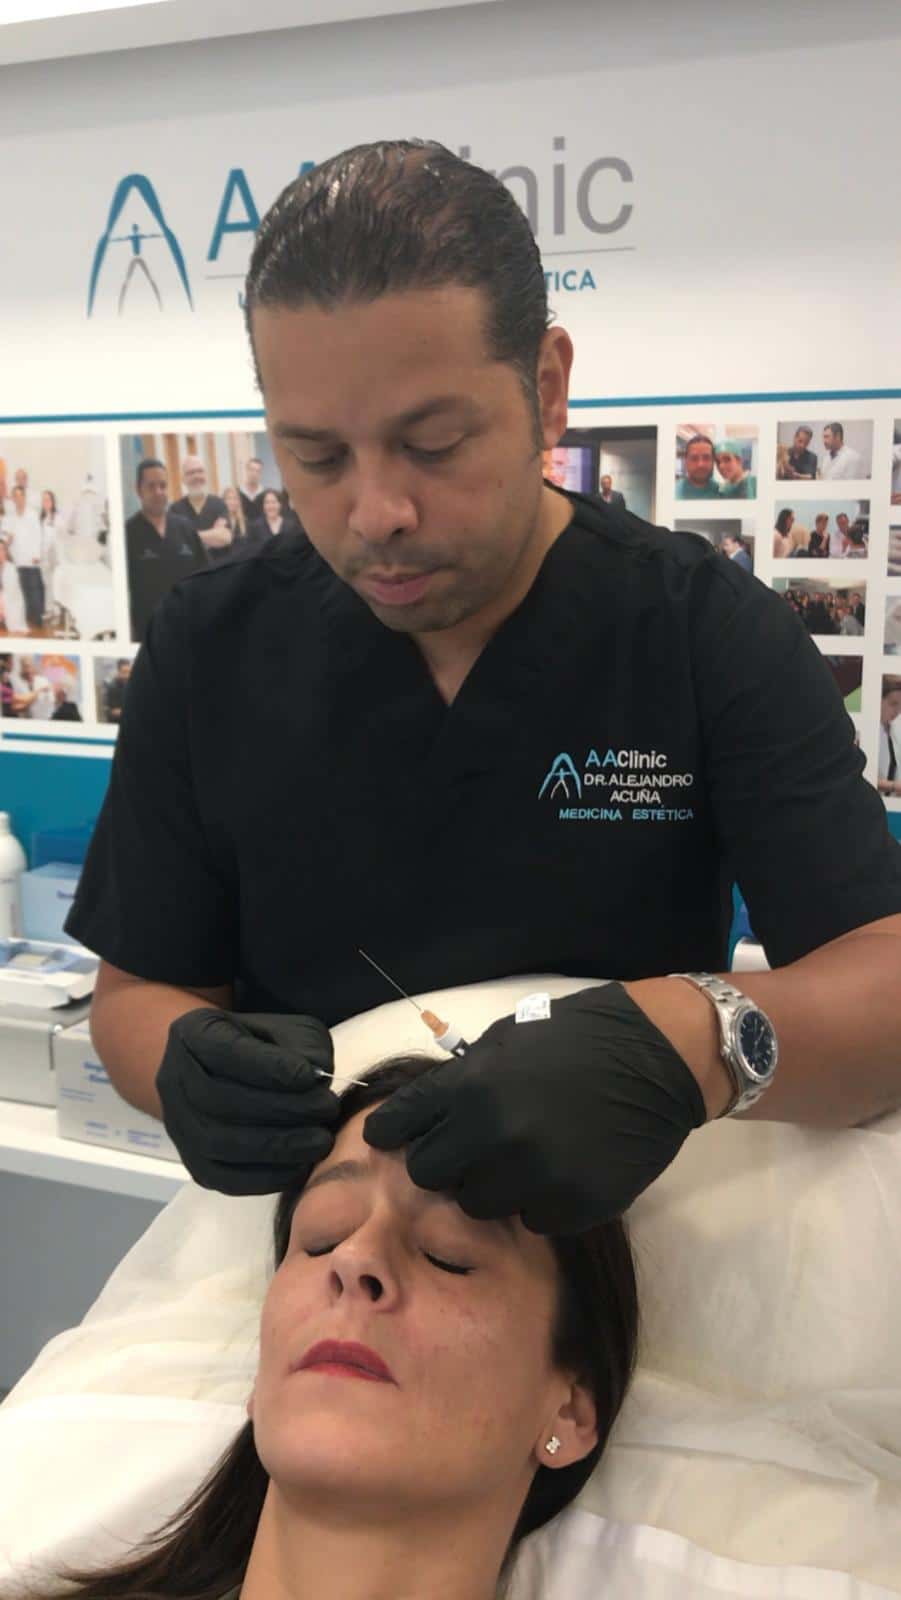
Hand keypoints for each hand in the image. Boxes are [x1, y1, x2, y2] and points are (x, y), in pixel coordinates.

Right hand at [156, 1009, 339, 1193]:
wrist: (227, 1077)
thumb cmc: (264, 1048)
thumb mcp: (287, 1031)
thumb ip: (303, 1048)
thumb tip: (315, 1080)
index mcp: (193, 1034)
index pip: (224, 1051)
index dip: (268, 1067)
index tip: (310, 1076)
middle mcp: (174, 1080)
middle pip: (218, 1099)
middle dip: (280, 1108)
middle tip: (326, 1108)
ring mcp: (179, 1127)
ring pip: (219, 1142)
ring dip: (277, 1145)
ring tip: (320, 1139)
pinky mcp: (195, 1165)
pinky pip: (225, 1179)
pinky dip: (266, 1176)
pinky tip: (301, 1164)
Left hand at [364, 983, 706, 1232]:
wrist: (657, 1056)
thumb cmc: (575, 1037)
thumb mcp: (505, 1041)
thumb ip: (459, 1082)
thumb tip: (419, 1119)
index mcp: (472, 1086)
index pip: (400, 1125)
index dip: (389, 1132)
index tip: (384, 1138)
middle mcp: (497, 1134)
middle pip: (429, 1176)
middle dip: (443, 1163)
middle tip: (470, 1150)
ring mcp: (536, 1175)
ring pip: (478, 1206)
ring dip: (492, 1186)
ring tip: (523, 1159)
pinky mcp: (575, 1205)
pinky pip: (533, 1221)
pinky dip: (540, 1202)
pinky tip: (561, 1171)